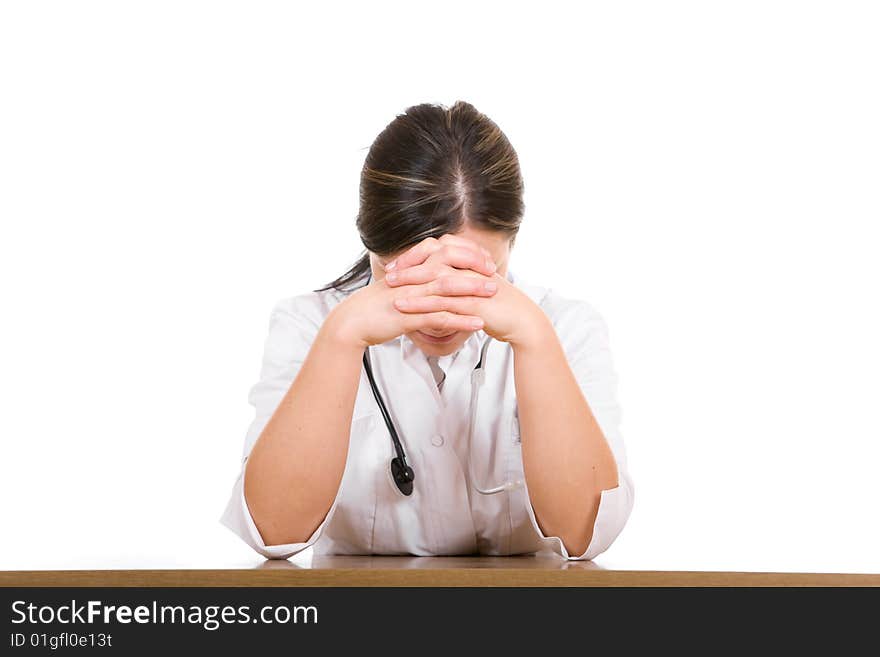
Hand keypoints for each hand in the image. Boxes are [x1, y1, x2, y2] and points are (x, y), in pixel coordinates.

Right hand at [326, 257, 497, 348]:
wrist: (351, 322)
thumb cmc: (374, 307)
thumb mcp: (398, 288)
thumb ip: (415, 282)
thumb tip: (431, 281)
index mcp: (411, 270)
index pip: (443, 254)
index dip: (466, 255)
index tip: (484, 260)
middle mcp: (413, 280)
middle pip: (449, 268)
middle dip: (474, 269)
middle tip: (495, 273)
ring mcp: (412, 298)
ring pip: (447, 290)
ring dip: (473, 291)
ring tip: (493, 294)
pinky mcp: (409, 317)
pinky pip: (439, 318)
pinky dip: (461, 320)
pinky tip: (477, 324)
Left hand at [384, 235, 550, 346]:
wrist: (523, 321)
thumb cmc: (499, 306)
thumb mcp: (478, 287)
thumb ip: (462, 279)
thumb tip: (443, 277)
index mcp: (470, 262)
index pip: (438, 249)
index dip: (416, 255)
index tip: (398, 264)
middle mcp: (470, 269)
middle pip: (434, 260)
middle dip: (408, 266)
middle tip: (388, 274)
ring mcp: (472, 285)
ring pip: (436, 280)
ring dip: (411, 284)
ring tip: (390, 290)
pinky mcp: (473, 304)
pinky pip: (443, 302)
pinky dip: (421, 305)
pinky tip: (405, 309)